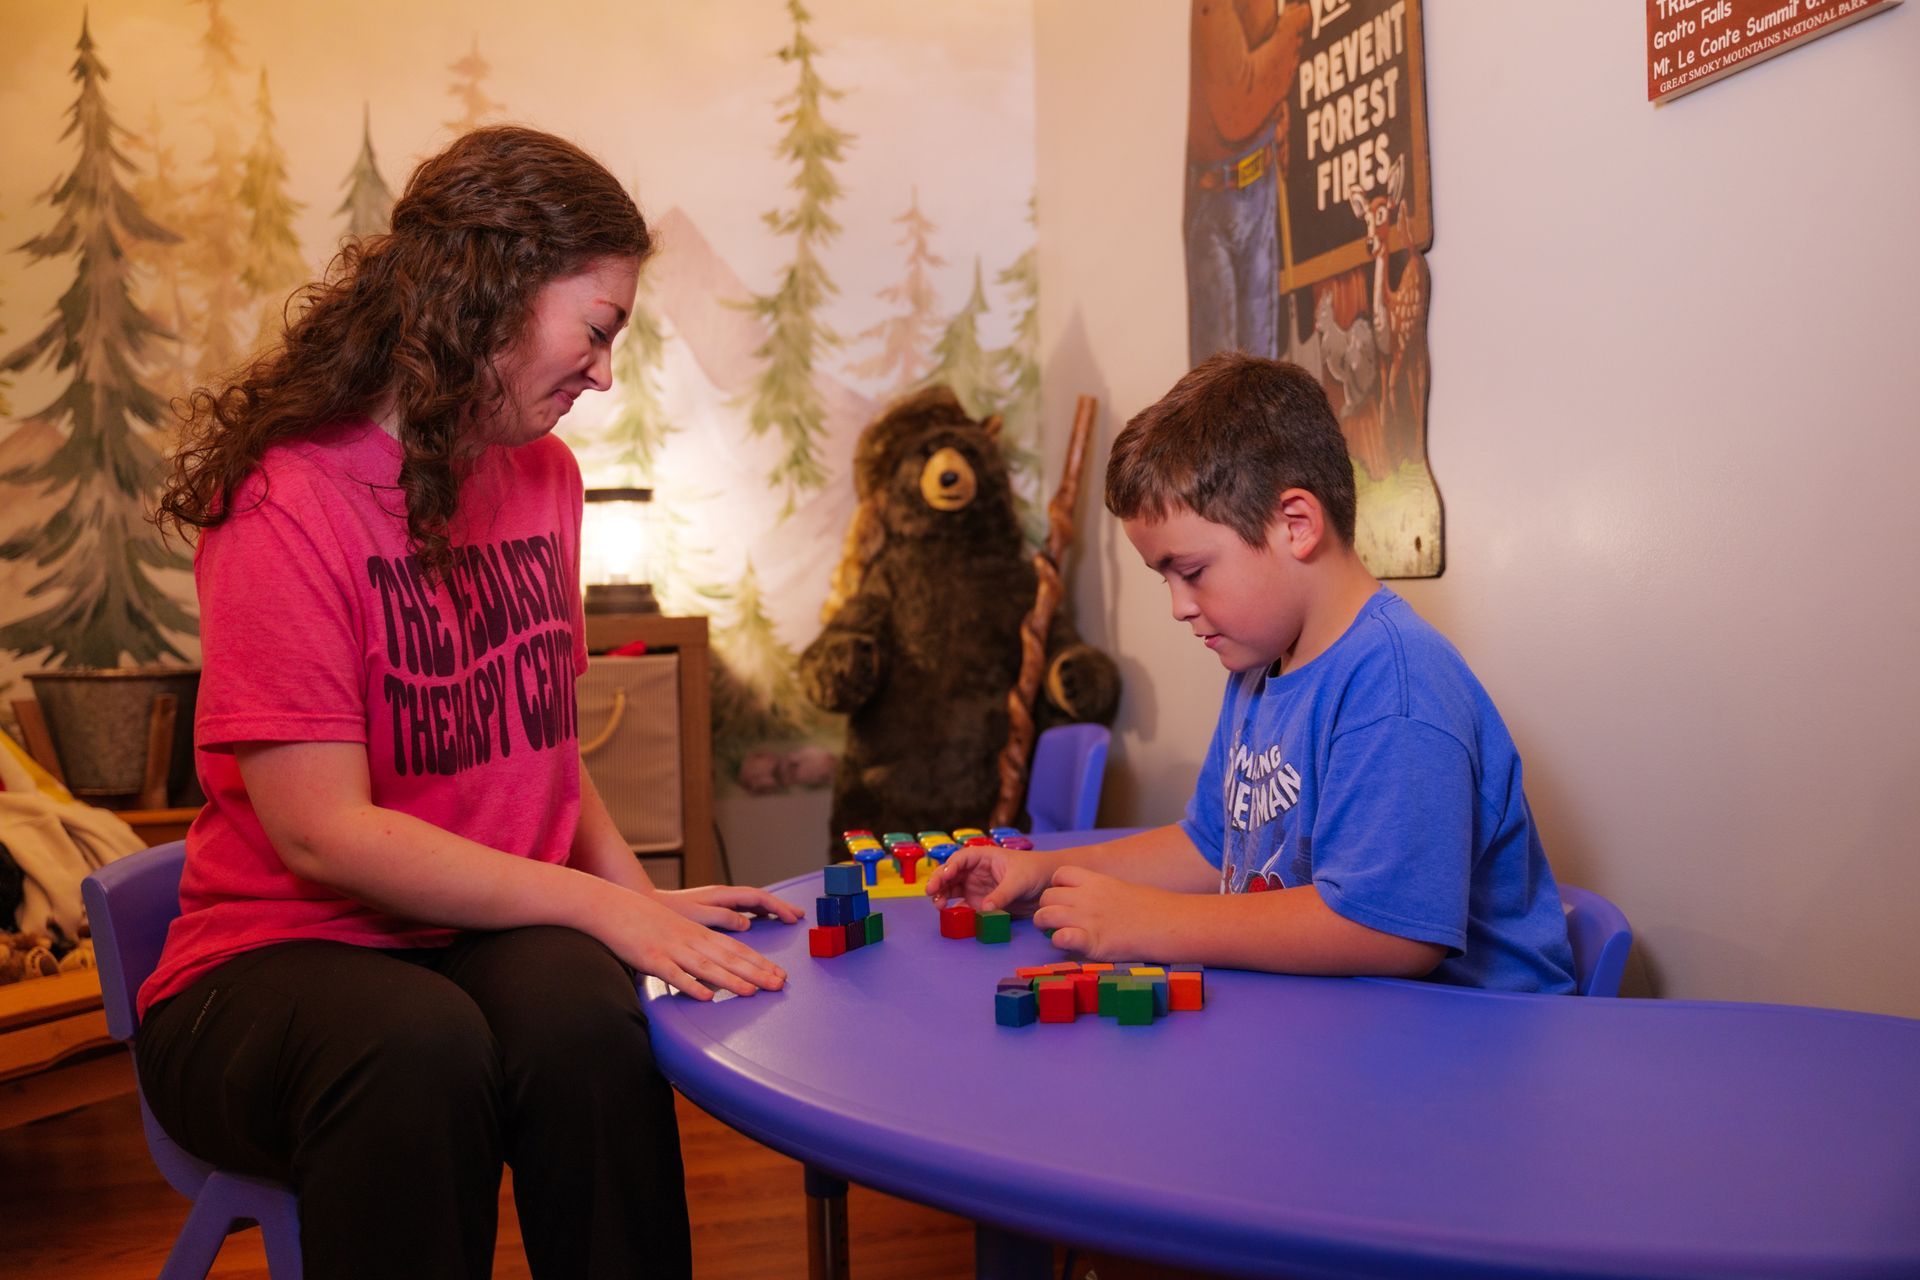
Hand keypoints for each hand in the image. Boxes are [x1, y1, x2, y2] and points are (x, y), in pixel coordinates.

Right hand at [600, 889, 789, 1000]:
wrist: (613, 907)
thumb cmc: (645, 920)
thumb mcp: (678, 929)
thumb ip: (698, 947)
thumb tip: (716, 970)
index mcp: (699, 933)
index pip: (736, 948)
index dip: (760, 962)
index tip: (779, 974)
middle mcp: (691, 940)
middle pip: (729, 957)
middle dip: (757, 972)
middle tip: (779, 984)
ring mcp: (672, 949)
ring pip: (707, 966)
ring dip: (732, 980)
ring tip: (753, 991)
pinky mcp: (652, 959)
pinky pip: (675, 975)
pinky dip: (692, 986)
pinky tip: (707, 997)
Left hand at [655, 884, 804, 931]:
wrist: (646, 903)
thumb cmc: (669, 911)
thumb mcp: (696, 915)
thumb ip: (722, 917)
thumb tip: (747, 923)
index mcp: (722, 896)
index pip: (758, 898)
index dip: (778, 907)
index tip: (793, 918)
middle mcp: (723, 896)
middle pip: (759, 899)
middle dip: (781, 907)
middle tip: (800, 916)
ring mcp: (719, 900)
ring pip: (752, 903)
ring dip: (771, 910)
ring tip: (786, 918)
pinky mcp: (713, 907)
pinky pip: (742, 908)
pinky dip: (757, 913)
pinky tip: (761, 920)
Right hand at [925, 845, 1051, 915]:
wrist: (1048, 885)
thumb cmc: (1034, 872)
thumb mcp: (1019, 881)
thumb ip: (1002, 894)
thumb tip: (985, 908)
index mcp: (983, 857)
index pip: (960, 859)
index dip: (949, 866)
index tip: (943, 876)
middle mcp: (975, 871)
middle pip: (951, 875)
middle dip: (939, 882)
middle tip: (931, 893)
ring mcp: (976, 887)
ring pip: (952, 890)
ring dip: (943, 896)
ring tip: (938, 905)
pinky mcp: (980, 903)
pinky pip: (963, 906)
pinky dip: (955, 911)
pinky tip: (951, 916)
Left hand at [1032, 865, 1167, 959]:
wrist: (1168, 923)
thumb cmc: (1151, 909)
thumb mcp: (1121, 890)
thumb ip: (1100, 893)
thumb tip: (1089, 902)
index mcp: (1096, 881)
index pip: (1060, 874)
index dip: (1057, 886)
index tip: (1065, 898)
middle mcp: (1087, 897)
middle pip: (1047, 896)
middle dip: (1047, 907)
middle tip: (1055, 920)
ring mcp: (1088, 919)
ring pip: (1045, 915)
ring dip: (1044, 924)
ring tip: (1053, 932)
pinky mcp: (1092, 942)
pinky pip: (1061, 938)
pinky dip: (1058, 941)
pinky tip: (1067, 943)